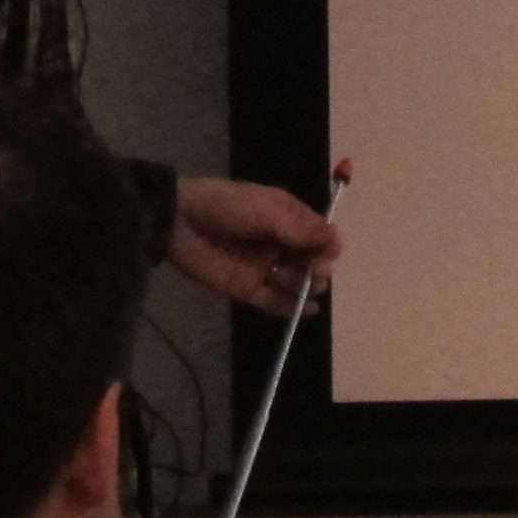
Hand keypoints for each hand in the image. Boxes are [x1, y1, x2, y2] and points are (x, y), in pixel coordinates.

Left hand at [168, 174, 340, 313]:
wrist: (181, 223)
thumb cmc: (229, 208)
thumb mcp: (268, 211)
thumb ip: (301, 229)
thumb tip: (336, 243)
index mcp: (286, 217)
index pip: (317, 233)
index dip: (326, 244)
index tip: (331, 253)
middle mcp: (279, 243)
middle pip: (308, 259)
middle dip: (317, 267)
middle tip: (316, 272)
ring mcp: (263, 267)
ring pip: (294, 281)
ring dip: (305, 285)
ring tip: (308, 287)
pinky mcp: (247, 289)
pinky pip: (273, 301)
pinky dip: (291, 307)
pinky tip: (307, 310)